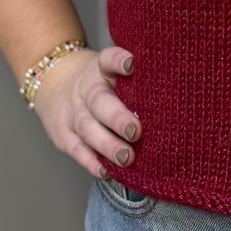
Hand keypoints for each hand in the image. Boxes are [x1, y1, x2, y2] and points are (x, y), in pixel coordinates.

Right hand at [31, 45, 141, 179]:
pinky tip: (106, 171)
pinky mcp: (63, 135)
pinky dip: (91, 162)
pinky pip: (76, 150)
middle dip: (117, 117)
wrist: (55, 84)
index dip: (119, 61)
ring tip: (126, 157)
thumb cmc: (100, 82)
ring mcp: (71, 113)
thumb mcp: (112, 72)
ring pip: (87, 128)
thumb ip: (135, 82)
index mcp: (100, 68)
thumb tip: (176, 97)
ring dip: (107, 145)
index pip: (108, 59)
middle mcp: (85, 89)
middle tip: (136, 131)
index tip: (132, 64)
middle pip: (98, 101)